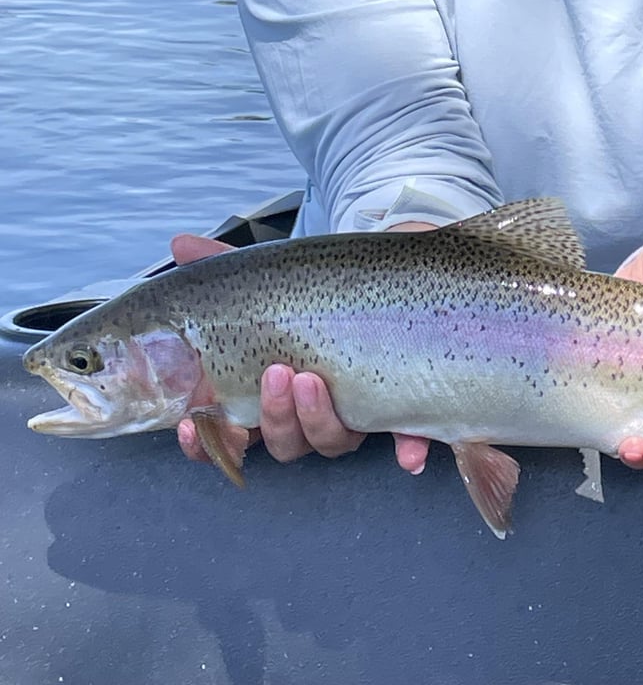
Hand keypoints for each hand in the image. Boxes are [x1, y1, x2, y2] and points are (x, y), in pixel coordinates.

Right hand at [172, 226, 435, 475]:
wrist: (389, 276)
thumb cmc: (319, 290)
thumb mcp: (273, 277)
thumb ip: (226, 265)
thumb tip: (180, 243)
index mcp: (268, 394)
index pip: (226, 436)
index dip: (204, 441)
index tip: (190, 423)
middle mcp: (308, 415)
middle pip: (282, 442)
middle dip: (275, 416)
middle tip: (277, 373)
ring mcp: (353, 415)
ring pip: (331, 442)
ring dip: (318, 420)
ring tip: (313, 377)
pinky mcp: (400, 408)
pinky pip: (407, 440)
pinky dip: (408, 449)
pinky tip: (407, 453)